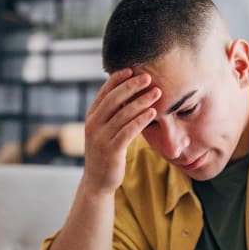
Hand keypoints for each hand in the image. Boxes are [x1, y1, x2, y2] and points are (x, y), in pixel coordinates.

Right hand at [82, 69, 159, 194]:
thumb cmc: (106, 151)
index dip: (117, 79)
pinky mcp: (111, 150)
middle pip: (113, 100)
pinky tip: (152, 113)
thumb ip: (112, 113)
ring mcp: (101, 138)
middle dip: (131, 86)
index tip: (132, 68)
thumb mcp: (104, 130)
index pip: (104, 92)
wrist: (98, 181)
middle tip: (148, 77)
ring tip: (157, 93)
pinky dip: (141, 120)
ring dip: (141, 101)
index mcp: (91, 116)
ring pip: (123, 114)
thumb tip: (127, 92)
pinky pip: (128, 131)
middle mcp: (93, 125)